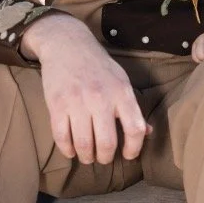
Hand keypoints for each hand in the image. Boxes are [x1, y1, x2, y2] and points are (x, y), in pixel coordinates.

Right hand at [21, 13, 151, 164]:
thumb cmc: (98, 66)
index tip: (128, 155)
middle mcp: (101, 98)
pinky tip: (71, 151)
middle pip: (107, 143)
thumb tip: (147, 132)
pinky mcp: (56, 104)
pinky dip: (67, 150)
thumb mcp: (121, 81)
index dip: (134, 149)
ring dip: (87, 157)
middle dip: (106, 158)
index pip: (135, 130)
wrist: (67, 44)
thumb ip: (132, 108)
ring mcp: (77, 102)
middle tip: (103, 158)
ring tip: (87, 157)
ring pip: (84, 144)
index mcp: (121, 93)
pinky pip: (62, 137)